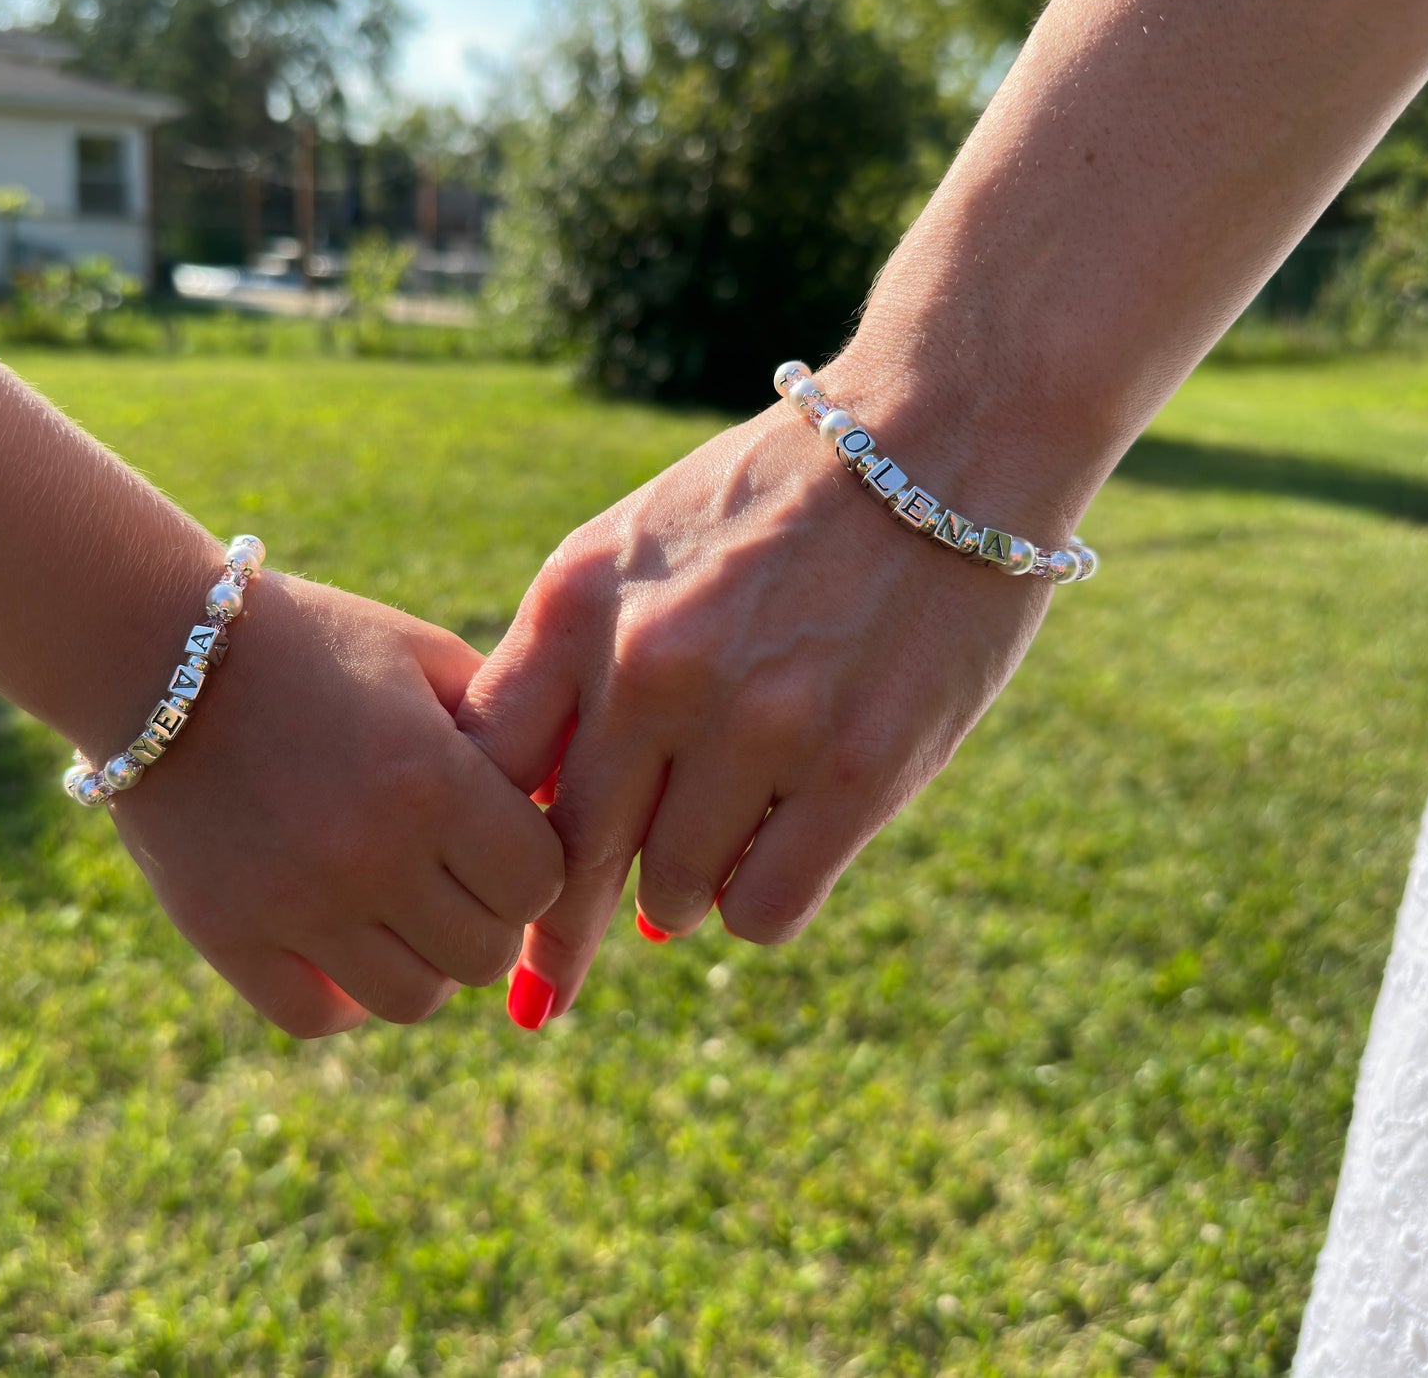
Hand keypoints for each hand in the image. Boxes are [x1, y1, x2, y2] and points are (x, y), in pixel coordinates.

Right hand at [110, 574, 564, 1035]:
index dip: (533, 865)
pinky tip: (341, 945)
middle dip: (486, 917)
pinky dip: (341, 995)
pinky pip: (318, 1016)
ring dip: (423, 963)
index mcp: (431, 780)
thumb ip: (505, 720)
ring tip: (402, 913)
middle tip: (456, 878)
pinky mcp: (228, 935)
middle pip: (486, 951)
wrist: (154, 648)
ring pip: (413, 998)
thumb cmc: (308, 641)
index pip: (539, 882)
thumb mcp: (419, 654)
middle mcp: (371, 854)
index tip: (504, 840)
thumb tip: (571, 793)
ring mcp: (297, 905)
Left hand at [458, 360, 1070, 1026]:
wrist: (945, 438)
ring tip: (727, 833)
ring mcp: (754, 723)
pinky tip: (785, 850)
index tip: (483, 902)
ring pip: (674, 894)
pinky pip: (764, 911)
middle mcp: (652, 667)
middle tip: (548, 989)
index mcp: (580, 602)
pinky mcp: (855, 772)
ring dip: (687, 889)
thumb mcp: (640, 548)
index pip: (492, 771)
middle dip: (561, 929)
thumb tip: (530, 821)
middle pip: (570, 856)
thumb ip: (573, 666)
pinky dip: (762, 902)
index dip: (482, 849)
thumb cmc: (777, 502)